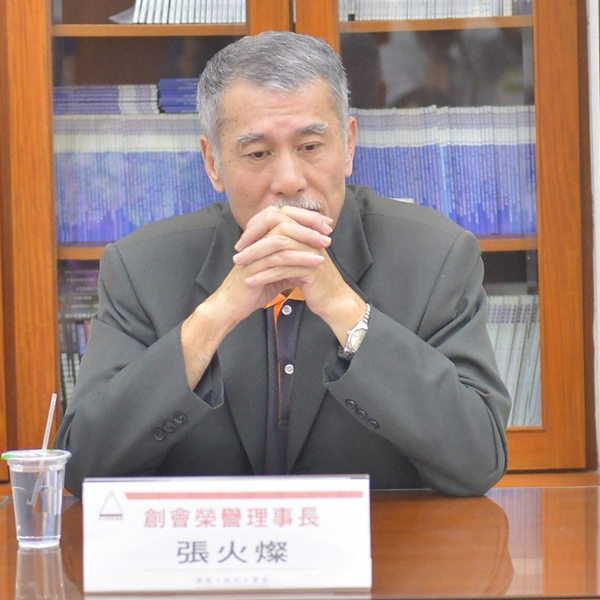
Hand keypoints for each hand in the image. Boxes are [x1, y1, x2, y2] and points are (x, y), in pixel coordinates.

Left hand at [233, 205, 365, 343]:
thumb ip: (284, 246)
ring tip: (239, 266)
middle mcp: (310, 237)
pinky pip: (283, 268)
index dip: (257, 226)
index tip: (242, 241)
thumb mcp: (297, 259)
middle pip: (277, 228)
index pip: (277, 217)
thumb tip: (260, 237)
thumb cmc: (313, 281)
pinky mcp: (311, 269)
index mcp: (305, 231)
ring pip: (278, 247)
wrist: (334, 300)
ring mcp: (311, 251)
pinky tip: (251, 281)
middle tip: (237, 252)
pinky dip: (264, 274)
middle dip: (253, 239)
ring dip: (255, 256)